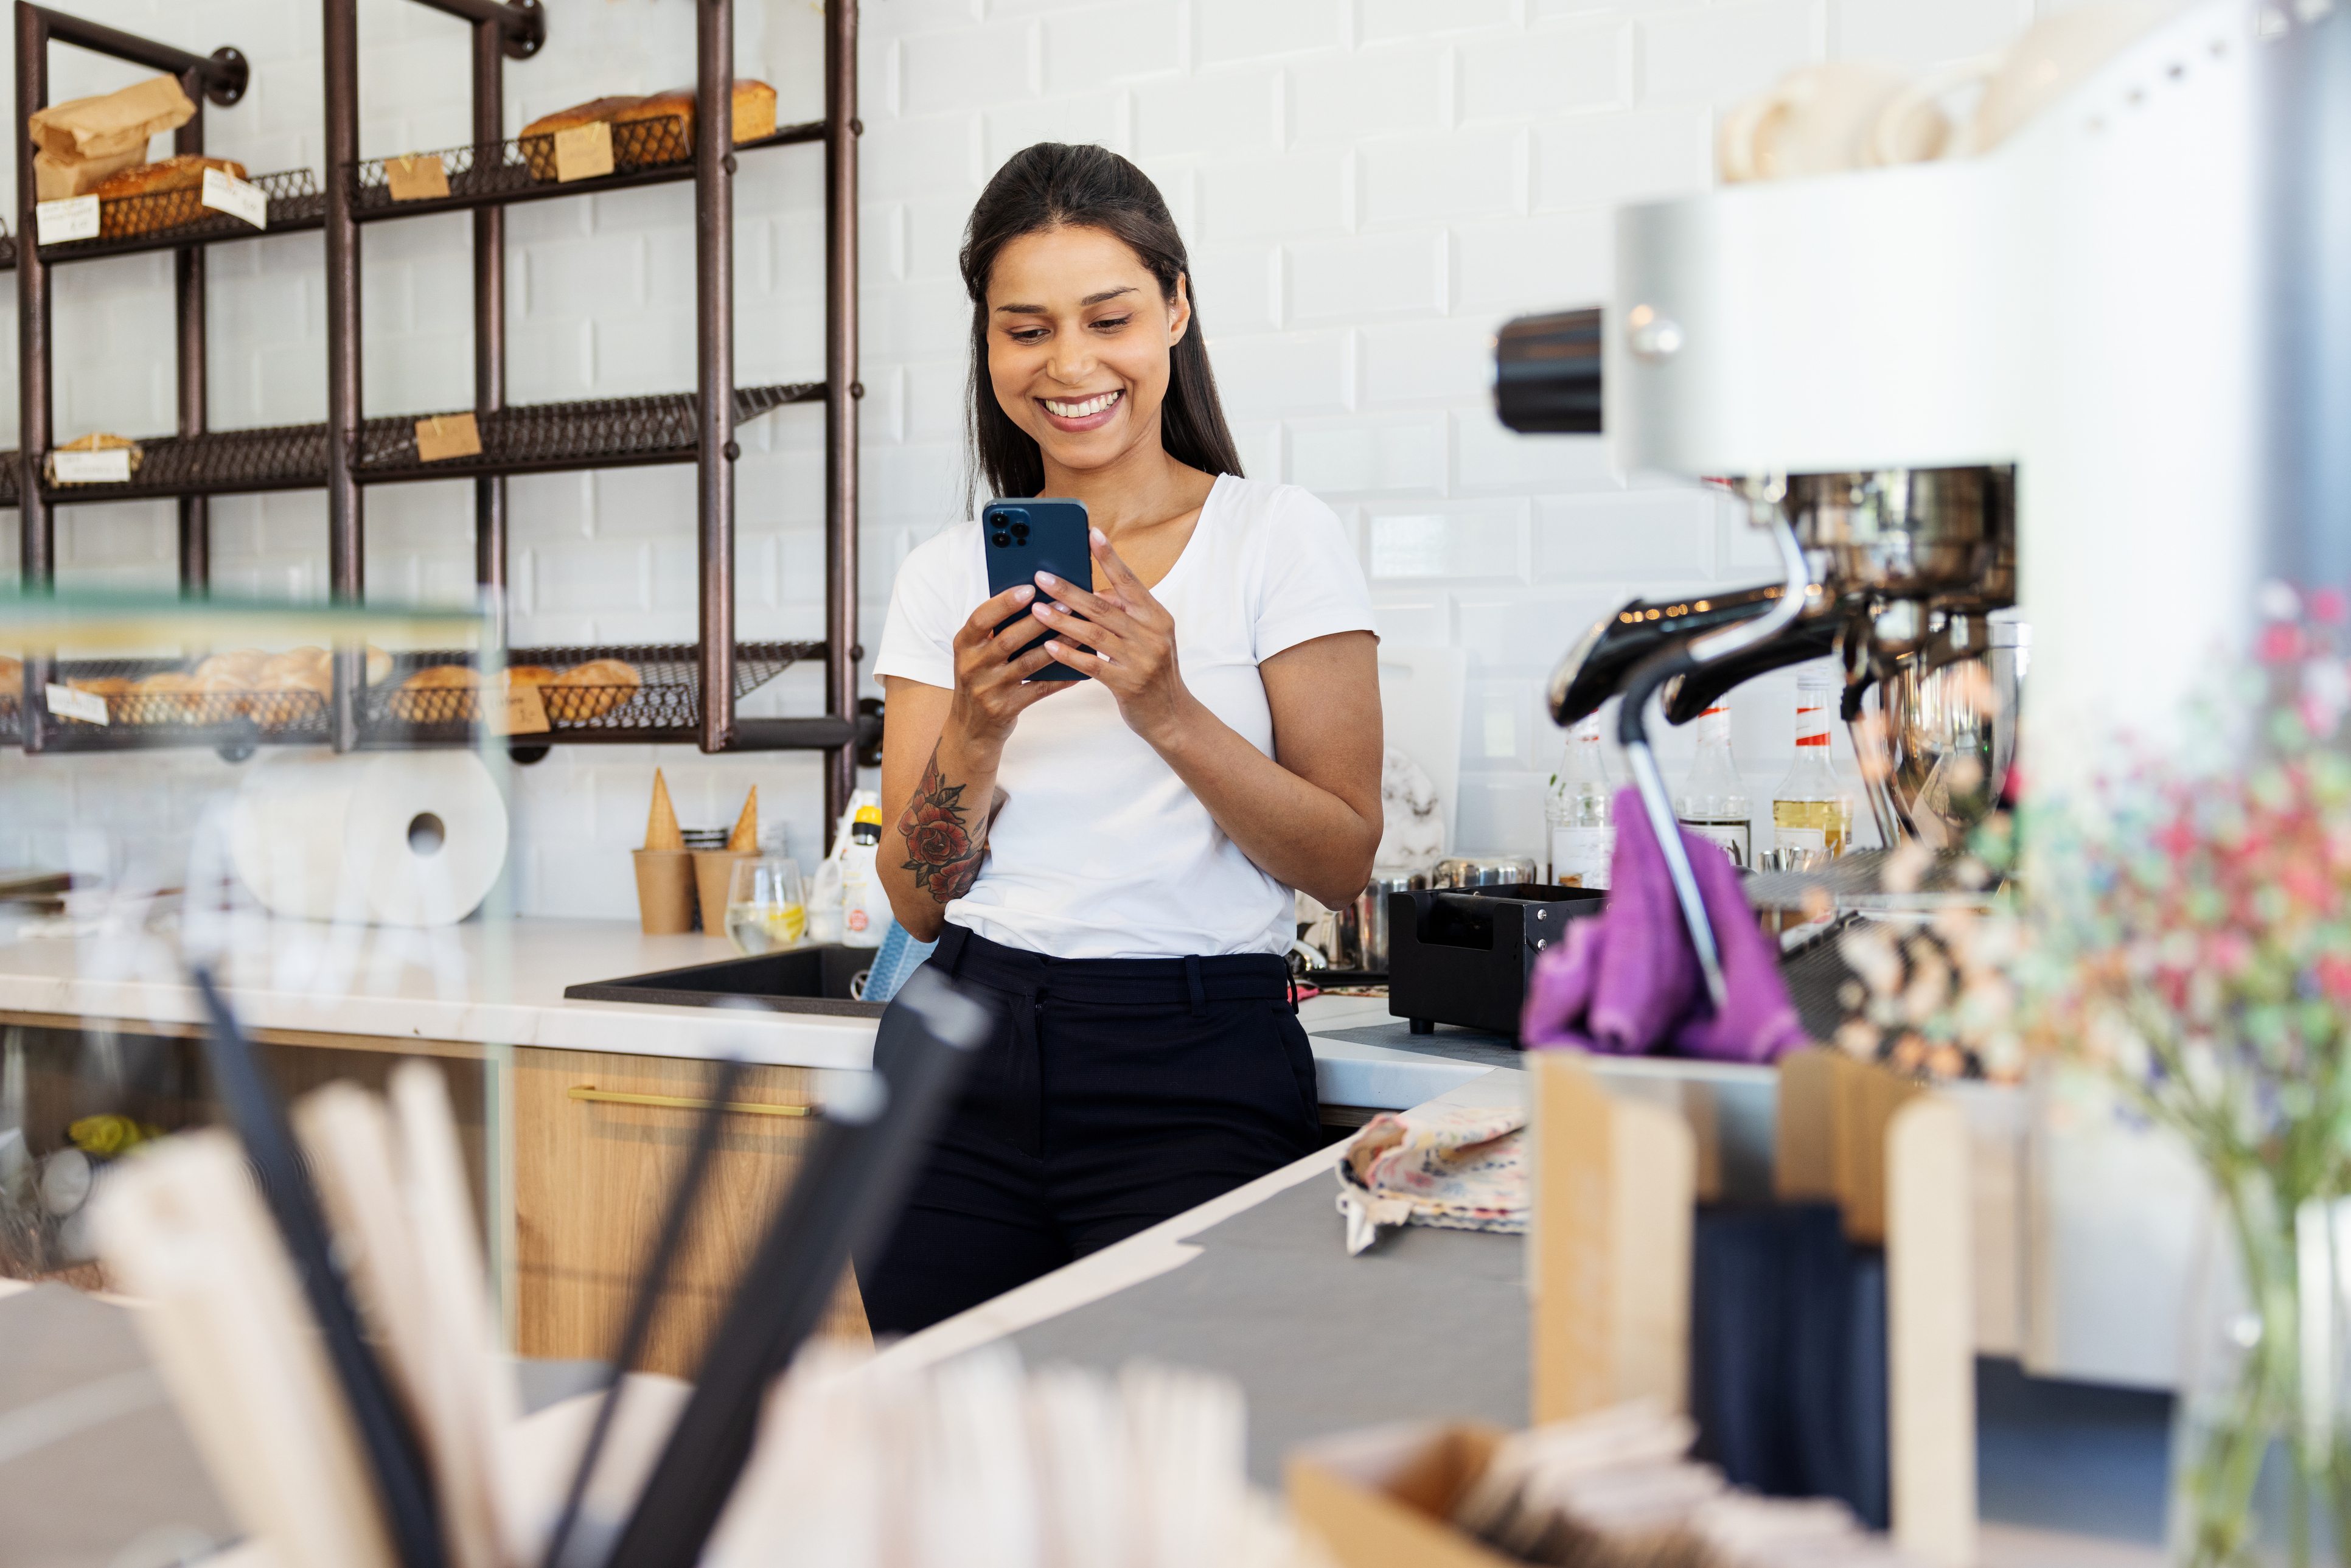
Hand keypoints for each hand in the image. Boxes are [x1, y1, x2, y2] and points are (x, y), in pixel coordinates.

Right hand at [948, 582, 1069, 751]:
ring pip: (1028, 663)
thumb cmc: (980, 681)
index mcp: (964, 646)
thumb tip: (1033, 602)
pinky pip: (1039, 690)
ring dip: (1056, 645)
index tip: (1029, 588)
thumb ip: (994, 633)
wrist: (969, 729)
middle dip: (1039, 621)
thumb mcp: (976, 655)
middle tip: (1066, 604)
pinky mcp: (1005, 709)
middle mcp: (972, 667)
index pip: (981, 618)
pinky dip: (1060, 679)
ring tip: (1078, 630)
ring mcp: (988, 690)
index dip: (1004, 602)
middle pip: (1009, 639)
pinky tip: (1078, 670)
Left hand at [1033, 528, 1195, 747]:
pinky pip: (1092, 665)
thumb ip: (1125, 614)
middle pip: (1103, 606)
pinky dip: (1069, 654)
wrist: (1172, 716)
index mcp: (1156, 616)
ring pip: (1094, 634)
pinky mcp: (1127, 684)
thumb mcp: (1148, 637)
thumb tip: (1093, 593)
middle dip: (1069, 590)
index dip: (1110, 557)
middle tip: (1042, 577)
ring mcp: (1140, 660)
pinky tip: (1048, 646)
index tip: (1091, 534)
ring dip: (1062, 621)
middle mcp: (1151, 634)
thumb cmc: (1154, 672)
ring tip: (1037, 610)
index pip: (1130, 581)